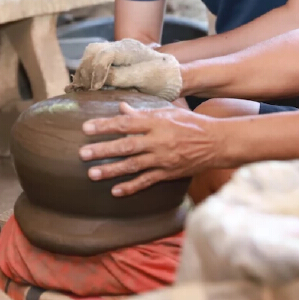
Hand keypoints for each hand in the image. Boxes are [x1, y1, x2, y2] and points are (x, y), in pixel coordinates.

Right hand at [68, 39, 182, 100]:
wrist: (176, 77)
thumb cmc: (162, 78)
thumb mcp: (143, 78)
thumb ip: (120, 76)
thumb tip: (99, 79)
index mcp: (127, 49)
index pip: (102, 54)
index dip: (95, 71)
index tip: (93, 88)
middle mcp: (120, 47)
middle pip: (93, 51)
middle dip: (85, 70)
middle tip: (80, 88)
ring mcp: (117, 53)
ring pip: (92, 55)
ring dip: (84, 71)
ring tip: (78, 88)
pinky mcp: (116, 63)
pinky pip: (96, 63)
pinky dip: (88, 73)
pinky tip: (82, 85)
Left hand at [79, 102, 223, 195]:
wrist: (216, 142)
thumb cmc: (191, 123)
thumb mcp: (168, 112)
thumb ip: (143, 112)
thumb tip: (121, 108)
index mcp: (156, 122)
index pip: (126, 123)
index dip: (105, 125)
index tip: (86, 128)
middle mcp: (157, 141)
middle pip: (126, 146)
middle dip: (102, 150)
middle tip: (82, 153)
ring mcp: (162, 159)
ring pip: (132, 165)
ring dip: (111, 170)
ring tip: (92, 174)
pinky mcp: (168, 173)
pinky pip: (146, 181)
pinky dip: (130, 187)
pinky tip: (115, 191)